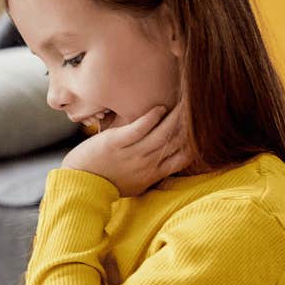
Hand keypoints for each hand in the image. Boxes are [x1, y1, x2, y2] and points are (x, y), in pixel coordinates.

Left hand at [60, 102, 192, 196]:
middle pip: (177, 142)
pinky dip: (151, 118)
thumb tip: (168, 160)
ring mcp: (132, 153)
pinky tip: (159, 107)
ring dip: (176, 116)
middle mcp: (147, 164)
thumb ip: (153, 171)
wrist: (79, 184)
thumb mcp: (137, 183)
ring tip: (186, 100)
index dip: (197, 141)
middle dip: (191, 123)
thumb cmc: (108, 183)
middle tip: (201, 105)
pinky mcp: (116, 143)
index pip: (185, 157)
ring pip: (162, 134)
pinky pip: (138, 129)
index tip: (204, 125)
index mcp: (154, 173)